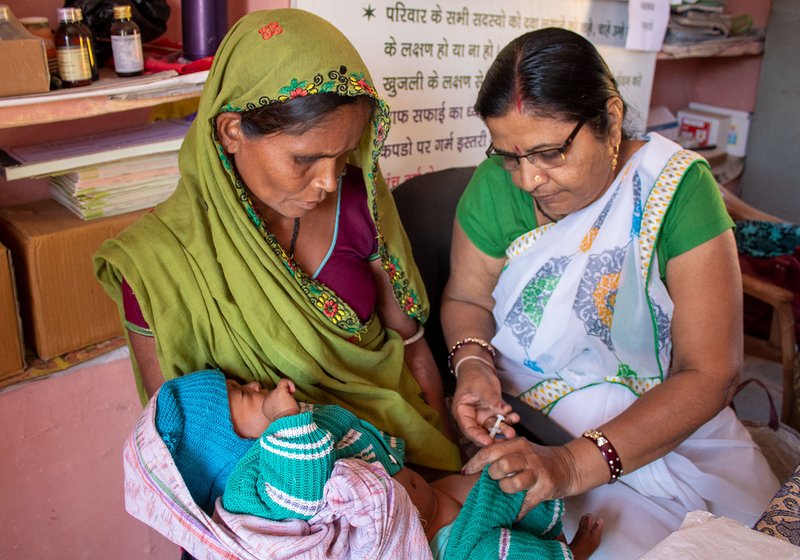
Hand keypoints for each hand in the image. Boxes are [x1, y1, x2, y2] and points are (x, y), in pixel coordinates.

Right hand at [262, 378, 299, 422]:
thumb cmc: (286, 421)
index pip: (273, 398)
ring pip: (281, 387)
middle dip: (284, 397)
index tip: (286, 408)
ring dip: (288, 393)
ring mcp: (272, 394)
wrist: (288, 424)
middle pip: (277, 393)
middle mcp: (266, 399)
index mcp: (265, 407)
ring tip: (291, 401)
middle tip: (289, 405)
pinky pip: (283, 381)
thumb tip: (287, 398)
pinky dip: (289, 383)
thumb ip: (278, 407)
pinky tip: (293, 390)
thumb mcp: (279, 415)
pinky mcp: (279, 391)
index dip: (281, 401)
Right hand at [451, 361, 518, 446]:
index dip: (478, 437)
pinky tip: (515, 417)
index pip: (468, 429)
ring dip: (504, 429)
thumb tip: (502, 408)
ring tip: (513, 431)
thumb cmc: (474, 375)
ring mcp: (483, 416)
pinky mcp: (493, 413)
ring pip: (494, 428)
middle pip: (482, 432)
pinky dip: (509, 420)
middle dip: (494, 437)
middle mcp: (472, 417)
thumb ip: (491, 397)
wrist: (480, 368)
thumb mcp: (481, 385)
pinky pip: (502, 420)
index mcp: (462, 412)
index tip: (489, 442)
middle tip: (506, 438)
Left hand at [462, 437, 577, 518]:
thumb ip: (502, 454)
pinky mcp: (545, 489)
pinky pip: (525, 504)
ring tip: (508, 489)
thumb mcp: (521, 449)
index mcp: (518, 444)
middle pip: (502, 465)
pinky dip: (517, 511)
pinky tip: (514, 512)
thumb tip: (475, 467)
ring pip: (513, 483)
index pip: (491, 451)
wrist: (568, 466)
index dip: (476, 462)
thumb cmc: (538, 459)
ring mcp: (538, 473)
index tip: (466, 471)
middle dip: (493, 475)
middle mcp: (528, 456)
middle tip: (494, 478)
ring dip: (506, 489)